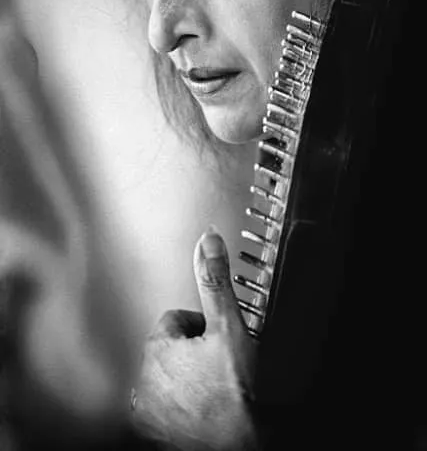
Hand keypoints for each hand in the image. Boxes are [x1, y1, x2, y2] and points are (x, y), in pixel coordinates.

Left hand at [130, 228, 259, 450]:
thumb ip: (215, 281)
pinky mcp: (156, 434)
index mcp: (158, 348)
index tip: (218, 340)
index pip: (176, 320)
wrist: (242, 445)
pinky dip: (182, 406)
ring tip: (215, 388)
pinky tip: (205, 409)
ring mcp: (149, 410)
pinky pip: (166, 407)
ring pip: (168, 377)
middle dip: (194, 351)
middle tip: (221, 365)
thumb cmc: (236, 394)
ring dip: (187, 378)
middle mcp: (144, 379)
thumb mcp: (229, 326)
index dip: (202, 327)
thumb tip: (208, 242)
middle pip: (171, 348)